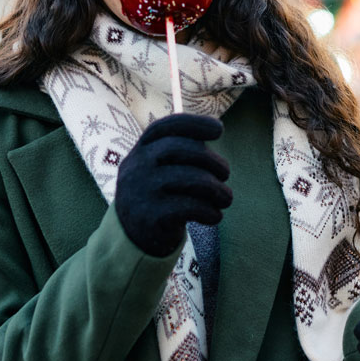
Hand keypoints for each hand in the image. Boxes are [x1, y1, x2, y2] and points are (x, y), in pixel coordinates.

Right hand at [112, 113, 231, 256]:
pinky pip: (188, 207)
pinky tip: (214, 216)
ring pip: (189, 178)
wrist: (133, 237)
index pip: (163, 127)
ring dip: (217, 188)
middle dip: (210, 159)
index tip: (219, 129)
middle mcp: (136, 167)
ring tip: (226, 198)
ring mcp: (140, 192)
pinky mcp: (149, 218)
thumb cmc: (159, 194)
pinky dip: (209, 211)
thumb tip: (216, 127)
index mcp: (140, 150)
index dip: (193, 123)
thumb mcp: (160, 168)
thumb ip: (182, 150)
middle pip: (178, 149)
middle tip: (225, 173)